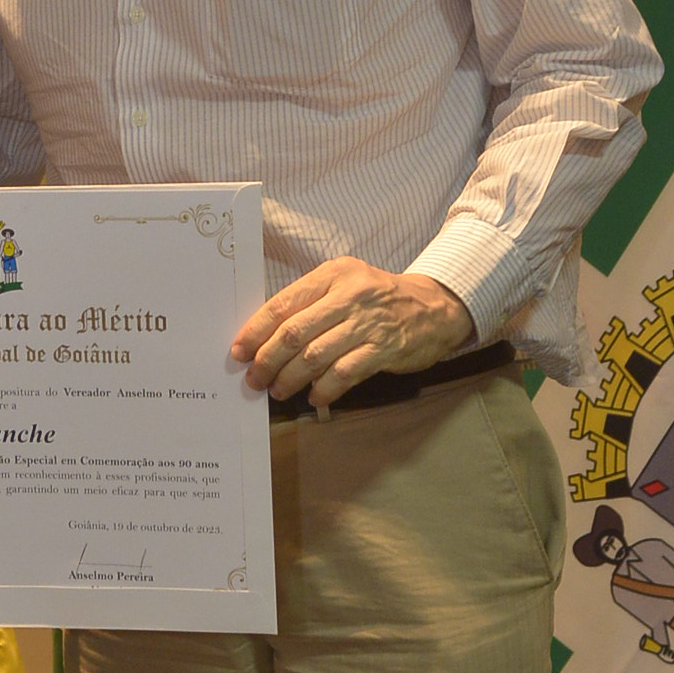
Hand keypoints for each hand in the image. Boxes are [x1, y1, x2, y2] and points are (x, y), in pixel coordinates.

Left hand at [231, 260, 473, 410]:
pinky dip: (324, 389)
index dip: (256, 330)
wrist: (434, 307)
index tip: (239, 351)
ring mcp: (368, 323)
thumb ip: (310, 305)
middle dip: (267, 360)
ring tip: (278, 391)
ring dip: (290, 378)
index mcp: (332, 275)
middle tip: (254, 379)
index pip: (283, 303)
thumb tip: (265, 339)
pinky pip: (344, 373)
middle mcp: (349, 295)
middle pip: (295, 332)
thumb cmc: (378, 299)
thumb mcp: (344, 285)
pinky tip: (314, 397)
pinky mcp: (385, 348)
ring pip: (315, 355)